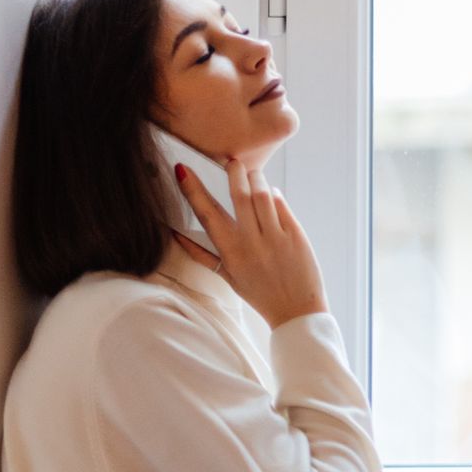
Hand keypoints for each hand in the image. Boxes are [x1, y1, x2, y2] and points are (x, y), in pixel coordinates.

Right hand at [174, 155, 327, 330]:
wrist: (295, 310)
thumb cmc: (258, 292)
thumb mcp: (226, 276)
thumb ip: (202, 255)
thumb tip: (176, 235)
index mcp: (231, 252)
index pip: (207, 214)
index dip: (193, 190)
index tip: (183, 170)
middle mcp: (252, 242)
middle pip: (238, 196)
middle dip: (232, 173)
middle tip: (230, 161)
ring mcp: (275, 237)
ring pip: (262, 194)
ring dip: (255, 178)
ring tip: (251, 174)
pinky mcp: (296, 234)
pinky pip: (282, 204)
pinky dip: (274, 194)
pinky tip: (270, 193)